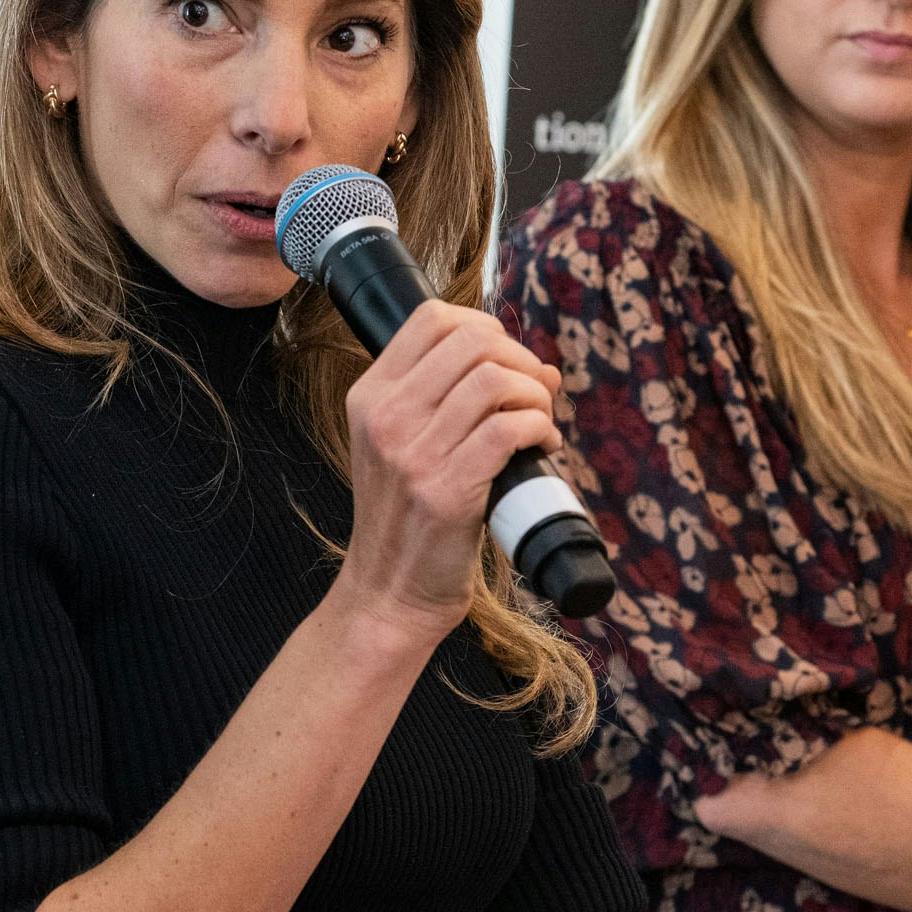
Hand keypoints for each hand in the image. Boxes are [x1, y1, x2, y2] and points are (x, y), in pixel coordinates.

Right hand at [334, 300, 562, 642]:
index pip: (432, 318)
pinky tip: (542, 448)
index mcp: (370, 397)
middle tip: (535, 394)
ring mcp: (413, 455)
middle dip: (521, 359)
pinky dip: (540, 429)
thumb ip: (450, 400)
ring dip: (536, 396)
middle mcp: (386, 418)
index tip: (507, 360)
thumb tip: (538, 366)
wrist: (390, 592)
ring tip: (540, 424)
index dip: (486, 326)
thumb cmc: (408, 519)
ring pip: (495, 380)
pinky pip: (508, 429)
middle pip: (472, 340)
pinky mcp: (447, 492)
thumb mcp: (403, 447)